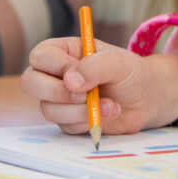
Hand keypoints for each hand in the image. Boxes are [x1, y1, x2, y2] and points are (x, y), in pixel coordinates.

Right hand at [20, 37, 177, 134]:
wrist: (146, 99)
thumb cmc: (132, 73)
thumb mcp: (120, 62)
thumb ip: (96, 66)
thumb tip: (70, 81)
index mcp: (64, 51)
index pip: (40, 56)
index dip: (55, 66)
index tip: (76, 73)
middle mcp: (56, 74)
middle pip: (31, 83)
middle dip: (57, 92)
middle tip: (85, 94)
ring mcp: (60, 99)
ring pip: (48, 109)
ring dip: (80, 110)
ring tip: (110, 104)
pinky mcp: (68, 120)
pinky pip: (65, 126)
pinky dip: (88, 122)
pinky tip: (109, 113)